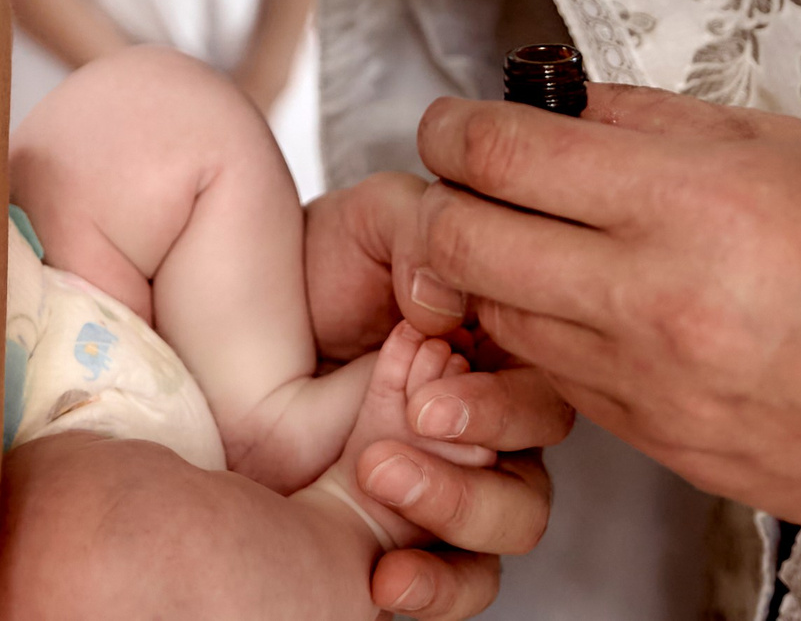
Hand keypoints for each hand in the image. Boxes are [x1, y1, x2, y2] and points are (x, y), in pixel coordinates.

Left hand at [301, 173, 575, 616]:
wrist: (253, 297)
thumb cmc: (329, 255)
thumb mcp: (378, 217)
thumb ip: (426, 231)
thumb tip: (441, 302)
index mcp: (510, 347)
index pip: (547, 391)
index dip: (501, 405)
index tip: (430, 395)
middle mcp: (499, 419)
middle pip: (532, 475)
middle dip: (469, 474)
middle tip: (391, 448)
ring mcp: (462, 478)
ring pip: (508, 528)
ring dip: (452, 516)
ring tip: (376, 479)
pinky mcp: (415, 527)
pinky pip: (457, 578)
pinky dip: (432, 587)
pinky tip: (385, 580)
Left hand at [402, 84, 800, 531]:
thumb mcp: (790, 146)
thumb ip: (654, 124)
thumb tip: (563, 103)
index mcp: (693, 205)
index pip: (502, 156)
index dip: (452, 129)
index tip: (452, 123)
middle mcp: (659, 300)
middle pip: (465, 246)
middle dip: (439, 204)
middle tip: (456, 182)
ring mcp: (657, 385)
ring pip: (501, 322)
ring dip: (487, 279)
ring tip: (522, 244)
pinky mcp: (668, 447)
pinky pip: (565, 384)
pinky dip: (551, 343)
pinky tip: (585, 311)